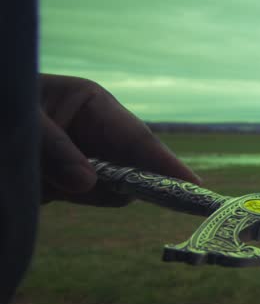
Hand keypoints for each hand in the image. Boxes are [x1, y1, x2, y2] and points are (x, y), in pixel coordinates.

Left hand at [39, 74, 201, 205]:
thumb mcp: (25, 122)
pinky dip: (78, 197)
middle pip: (132, 164)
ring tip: (59, 182)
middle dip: (133, 181)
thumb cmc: (1, 106)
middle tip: (150, 200)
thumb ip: (54, 150)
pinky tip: (52, 184)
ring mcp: (81, 154)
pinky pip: (88, 193)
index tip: (195, 185)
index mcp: (91, 102)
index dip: (168, 164)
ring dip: (90, 190)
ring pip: (112, 183)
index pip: (139, 138)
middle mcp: (94, 128)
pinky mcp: (65, 177)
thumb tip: (88, 183)